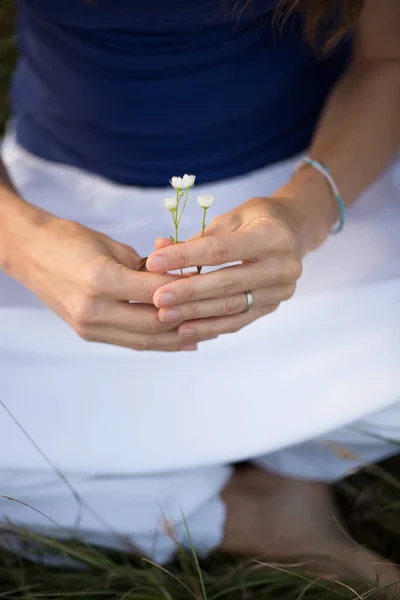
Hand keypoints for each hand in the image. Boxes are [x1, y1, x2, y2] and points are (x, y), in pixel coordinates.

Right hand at [10, 213, 200, 351]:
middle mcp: (93, 309)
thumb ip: (146, 265)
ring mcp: (88, 326)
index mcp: (100, 279)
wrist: (29, 252)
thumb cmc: (69, 239)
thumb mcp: (110, 245)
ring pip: (144, 339)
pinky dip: (157, 342)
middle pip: (154, 323)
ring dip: (177, 339)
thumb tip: (179, 276)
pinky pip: (129, 342)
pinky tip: (181, 340)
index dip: (187, 291)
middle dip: (190, 321)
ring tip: (208, 333)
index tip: (214, 288)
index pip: (156, 292)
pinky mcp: (87, 333)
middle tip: (220, 316)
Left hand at [146, 197, 303, 340]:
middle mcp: (283, 266)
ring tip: (164, 315)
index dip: (185, 257)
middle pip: (227, 283)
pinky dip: (210, 326)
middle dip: (188, 291)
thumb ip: (198, 237)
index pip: (221, 250)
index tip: (153, 262)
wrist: (295, 232)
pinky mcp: (273, 307)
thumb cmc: (258, 219)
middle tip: (157, 297)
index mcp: (274, 236)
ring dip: (195, 313)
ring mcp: (280, 291)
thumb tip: (158, 249)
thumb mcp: (233, 217)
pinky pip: (238, 320)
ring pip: (231, 306)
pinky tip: (184, 328)